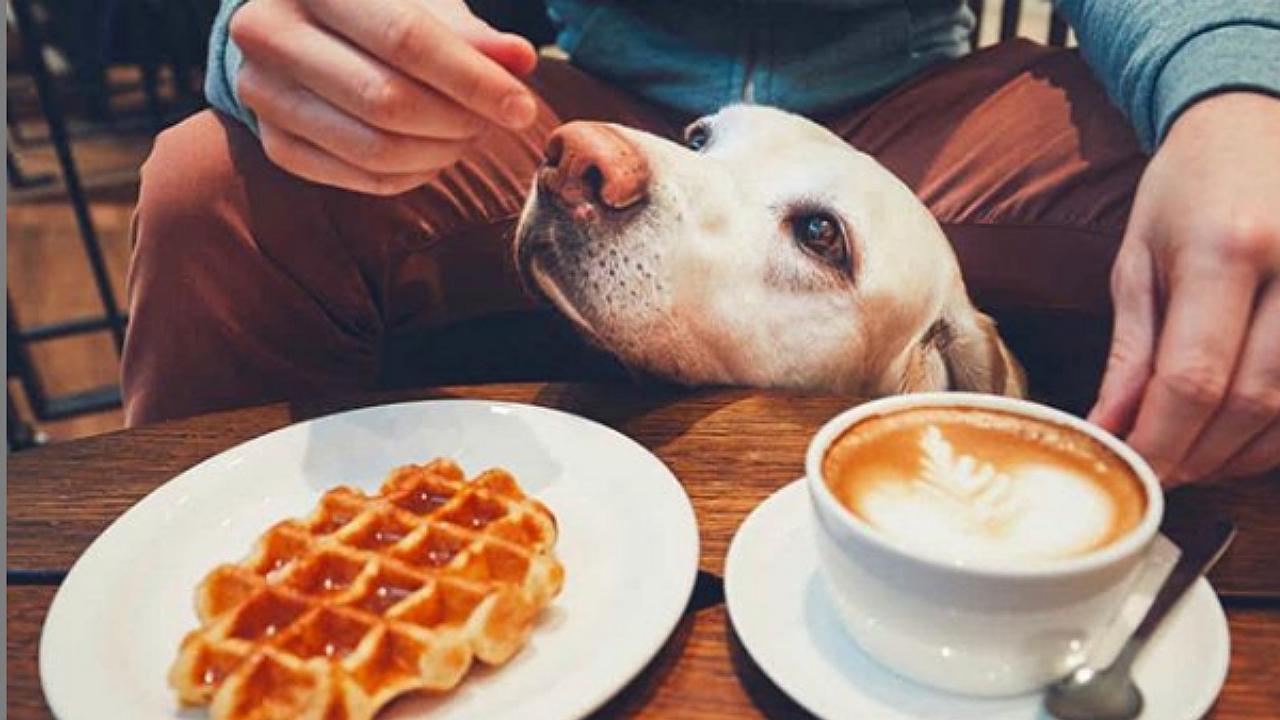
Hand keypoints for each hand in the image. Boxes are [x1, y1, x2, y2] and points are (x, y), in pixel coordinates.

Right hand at [229, 0, 537, 193]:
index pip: (404, 40)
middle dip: (458, 121)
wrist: (301, 27)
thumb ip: (471, 34)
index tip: (522, 108)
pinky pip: (359, 178)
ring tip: (469, 135)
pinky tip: (436, 154)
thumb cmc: (377, 7)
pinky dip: (413, 175)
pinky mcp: (273, 143)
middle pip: (387, 101)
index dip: (472, 80)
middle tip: (494, 122)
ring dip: (440, 153)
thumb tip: (521, 59)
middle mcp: (268, 32)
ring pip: (373, 148)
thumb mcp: (423, 3)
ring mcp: (262, 92)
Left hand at [1090, 92, 1279, 485]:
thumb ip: (1130, 351)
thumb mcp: (1139, 260)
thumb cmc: (1188, 189)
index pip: (1192, 376)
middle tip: (1160, 475)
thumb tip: (1108, 429)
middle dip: (1199, 454)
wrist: (1256, 121)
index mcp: (1226, 249)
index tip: (1133, 472)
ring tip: (1195, 462)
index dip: (1162, 440)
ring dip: (1242, 453)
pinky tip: (1244, 438)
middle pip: (1250, 400)